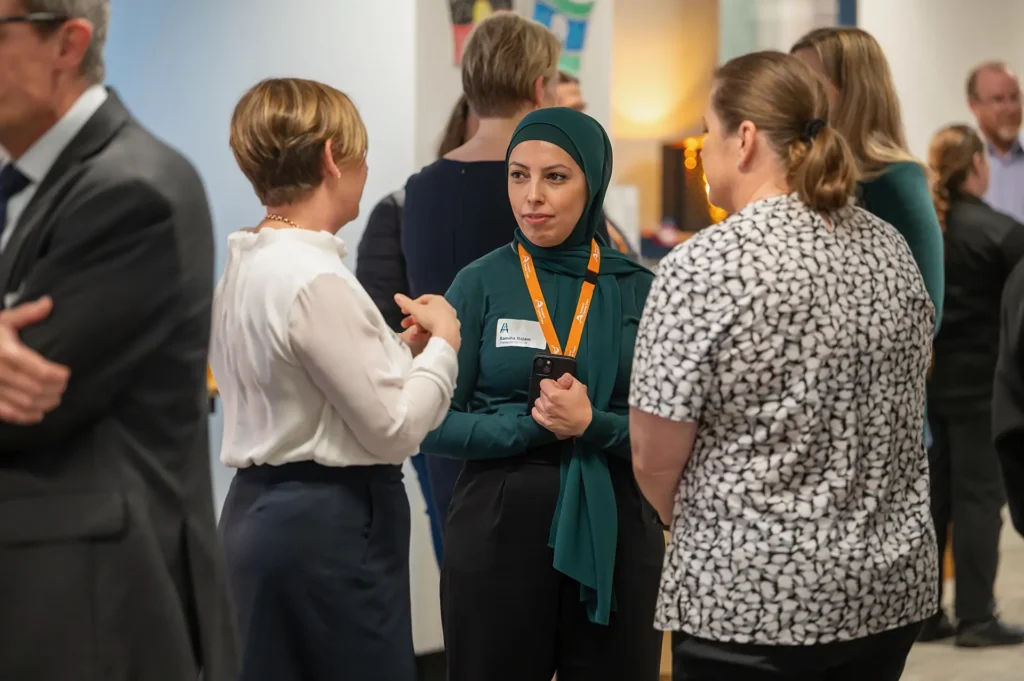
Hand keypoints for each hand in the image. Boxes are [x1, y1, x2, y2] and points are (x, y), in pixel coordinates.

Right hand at [0, 297, 70, 423]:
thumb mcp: (3, 320)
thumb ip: (26, 313)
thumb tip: (49, 303)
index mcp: (7, 352)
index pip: (41, 371)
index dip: (58, 376)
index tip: (66, 374)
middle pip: (37, 388)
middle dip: (55, 390)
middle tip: (63, 387)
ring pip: (25, 403)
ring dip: (45, 403)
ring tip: (55, 399)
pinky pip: (8, 413)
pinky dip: (26, 417)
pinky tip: (38, 415)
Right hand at [394, 294, 460, 351]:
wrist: (448, 335)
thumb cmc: (432, 318)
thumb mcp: (416, 310)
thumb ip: (406, 303)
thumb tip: (396, 296)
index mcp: (438, 300)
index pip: (422, 299)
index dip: (411, 305)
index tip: (403, 312)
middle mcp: (446, 308)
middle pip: (426, 313)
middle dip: (413, 319)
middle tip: (404, 325)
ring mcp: (450, 320)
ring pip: (431, 323)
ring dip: (419, 328)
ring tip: (412, 335)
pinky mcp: (452, 331)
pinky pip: (437, 331)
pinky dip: (428, 334)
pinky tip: (420, 339)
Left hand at [532, 373, 592, 438]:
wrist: (585, 425)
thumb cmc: (582, 406)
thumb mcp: (579, 388)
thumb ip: (568, 379)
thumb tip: (560, 379)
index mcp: (554, 394)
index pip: (543, 383)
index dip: (551, 383)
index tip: (558, 387)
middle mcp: (547, 404)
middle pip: (541, 392)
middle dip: (549, 392)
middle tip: (558, 396)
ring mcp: (545, 415)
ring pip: (538, 402)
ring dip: (544, 401)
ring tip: (553, 404)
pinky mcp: (545, 423)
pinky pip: (535, 413)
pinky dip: (539, 410)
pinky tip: (546, 410)